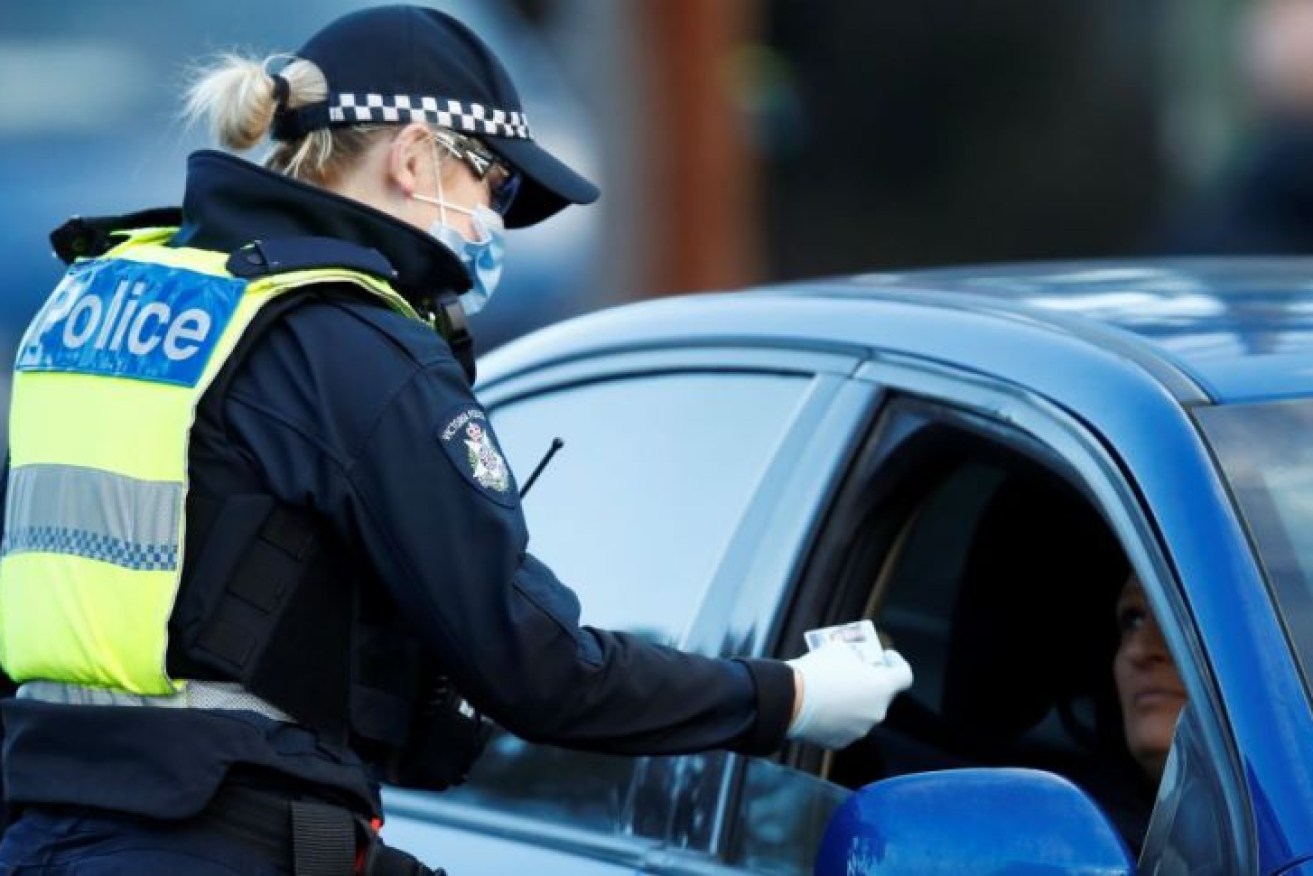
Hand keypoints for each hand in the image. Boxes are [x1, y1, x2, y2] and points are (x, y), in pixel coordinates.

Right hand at [784, 642, 913, 748]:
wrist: (790, 700)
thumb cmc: (818, 670)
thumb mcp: (840, 650)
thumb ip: (855, 657)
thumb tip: (856, 663)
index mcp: (882, 687)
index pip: (904, 675)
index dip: (896, 663)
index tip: (886, 656)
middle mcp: (876, 712)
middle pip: (880, 695)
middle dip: (869, 683)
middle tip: (854, 671)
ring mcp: (859, 730)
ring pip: (861, 713)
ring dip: (852, 701)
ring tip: (831, 689)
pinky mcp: (840, 742)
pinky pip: (843, 727)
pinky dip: (837, 717)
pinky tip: (820, 707)